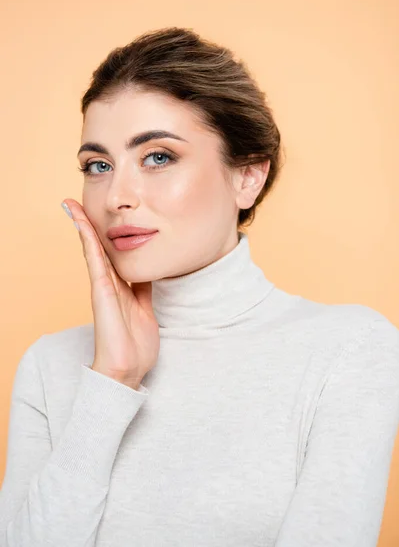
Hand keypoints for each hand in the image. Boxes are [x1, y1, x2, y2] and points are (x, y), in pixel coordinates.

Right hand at [62, 199, 159, 389]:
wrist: (128, 369)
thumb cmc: (135, 344)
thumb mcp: (145, 308)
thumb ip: (144, 289)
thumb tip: (150, 273)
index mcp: (119, 287)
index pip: (111, 255)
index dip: (105, 236)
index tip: (100, 217)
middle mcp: (108, 284)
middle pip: (97, 249)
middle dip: (87, 226)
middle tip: (75, 204)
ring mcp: (102, 287)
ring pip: (92, 250)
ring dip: (83, 227)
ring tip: (72, 206)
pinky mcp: (101, 292)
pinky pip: (95, 261)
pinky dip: (88, 241)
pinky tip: (82, 225)